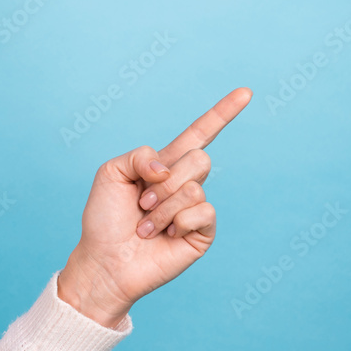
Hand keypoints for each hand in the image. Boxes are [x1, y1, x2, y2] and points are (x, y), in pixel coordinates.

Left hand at [57, 87, 252, 327]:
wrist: (104, 259)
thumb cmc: (104, 218)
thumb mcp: (110, 172)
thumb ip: (140, 155)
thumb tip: (169, 168)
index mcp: (164, 164)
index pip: (199, 134)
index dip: (222, 113)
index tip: (246, 92)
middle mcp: (183, 183)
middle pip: (198, 158)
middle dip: (164, 180)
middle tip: (141, 202)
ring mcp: (195, 208)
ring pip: (195, 186)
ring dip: (163, 206)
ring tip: (146, 224)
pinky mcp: (202, 232)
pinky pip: (203, 211)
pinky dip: (176, 221)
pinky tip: (163, 235)